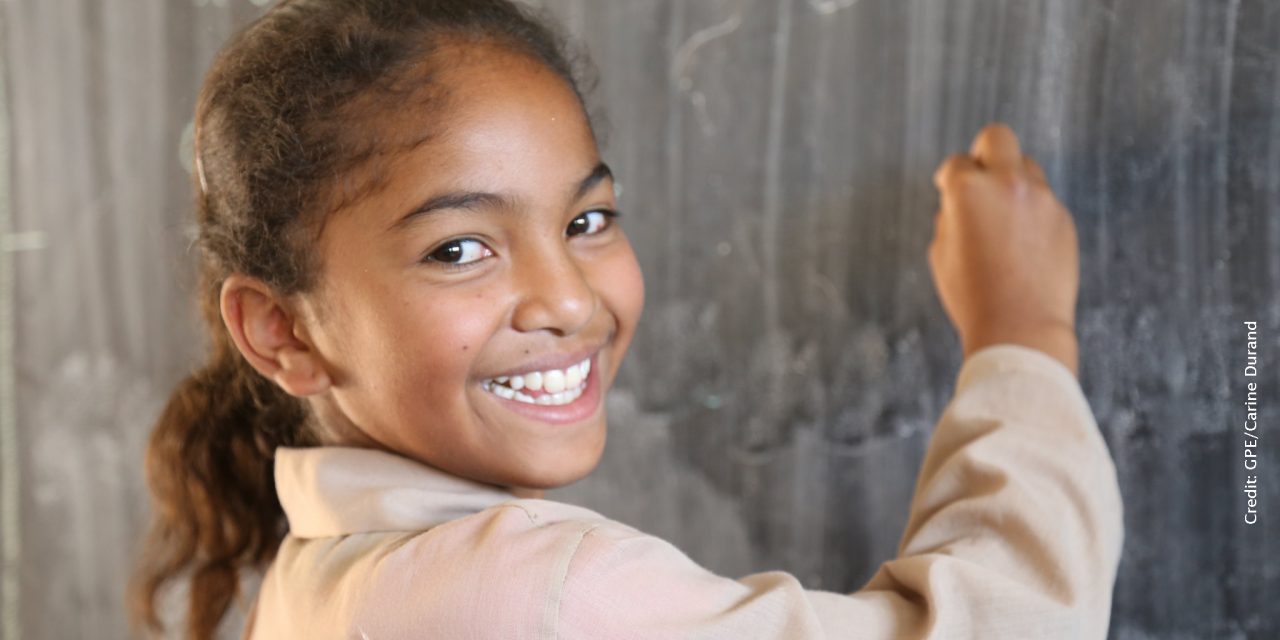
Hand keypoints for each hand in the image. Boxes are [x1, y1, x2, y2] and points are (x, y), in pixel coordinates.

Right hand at [928, 123, 1080, 375]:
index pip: (955, 164)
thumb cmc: (971, 294)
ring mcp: (1041, 199)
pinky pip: (1043, 202)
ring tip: (1002, 222)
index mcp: (968, 190)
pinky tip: (1022, 246)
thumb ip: (951, 215)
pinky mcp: (1063, 218)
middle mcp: (1007, 183)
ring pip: (1026, 168)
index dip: (947, 179)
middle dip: (983, 152)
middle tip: (978, 178)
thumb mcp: (941, 252)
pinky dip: (1031, 214)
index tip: (946, 190)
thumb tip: (961, 201)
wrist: (1019, 328)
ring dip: (1011, 184)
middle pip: (997, 137)